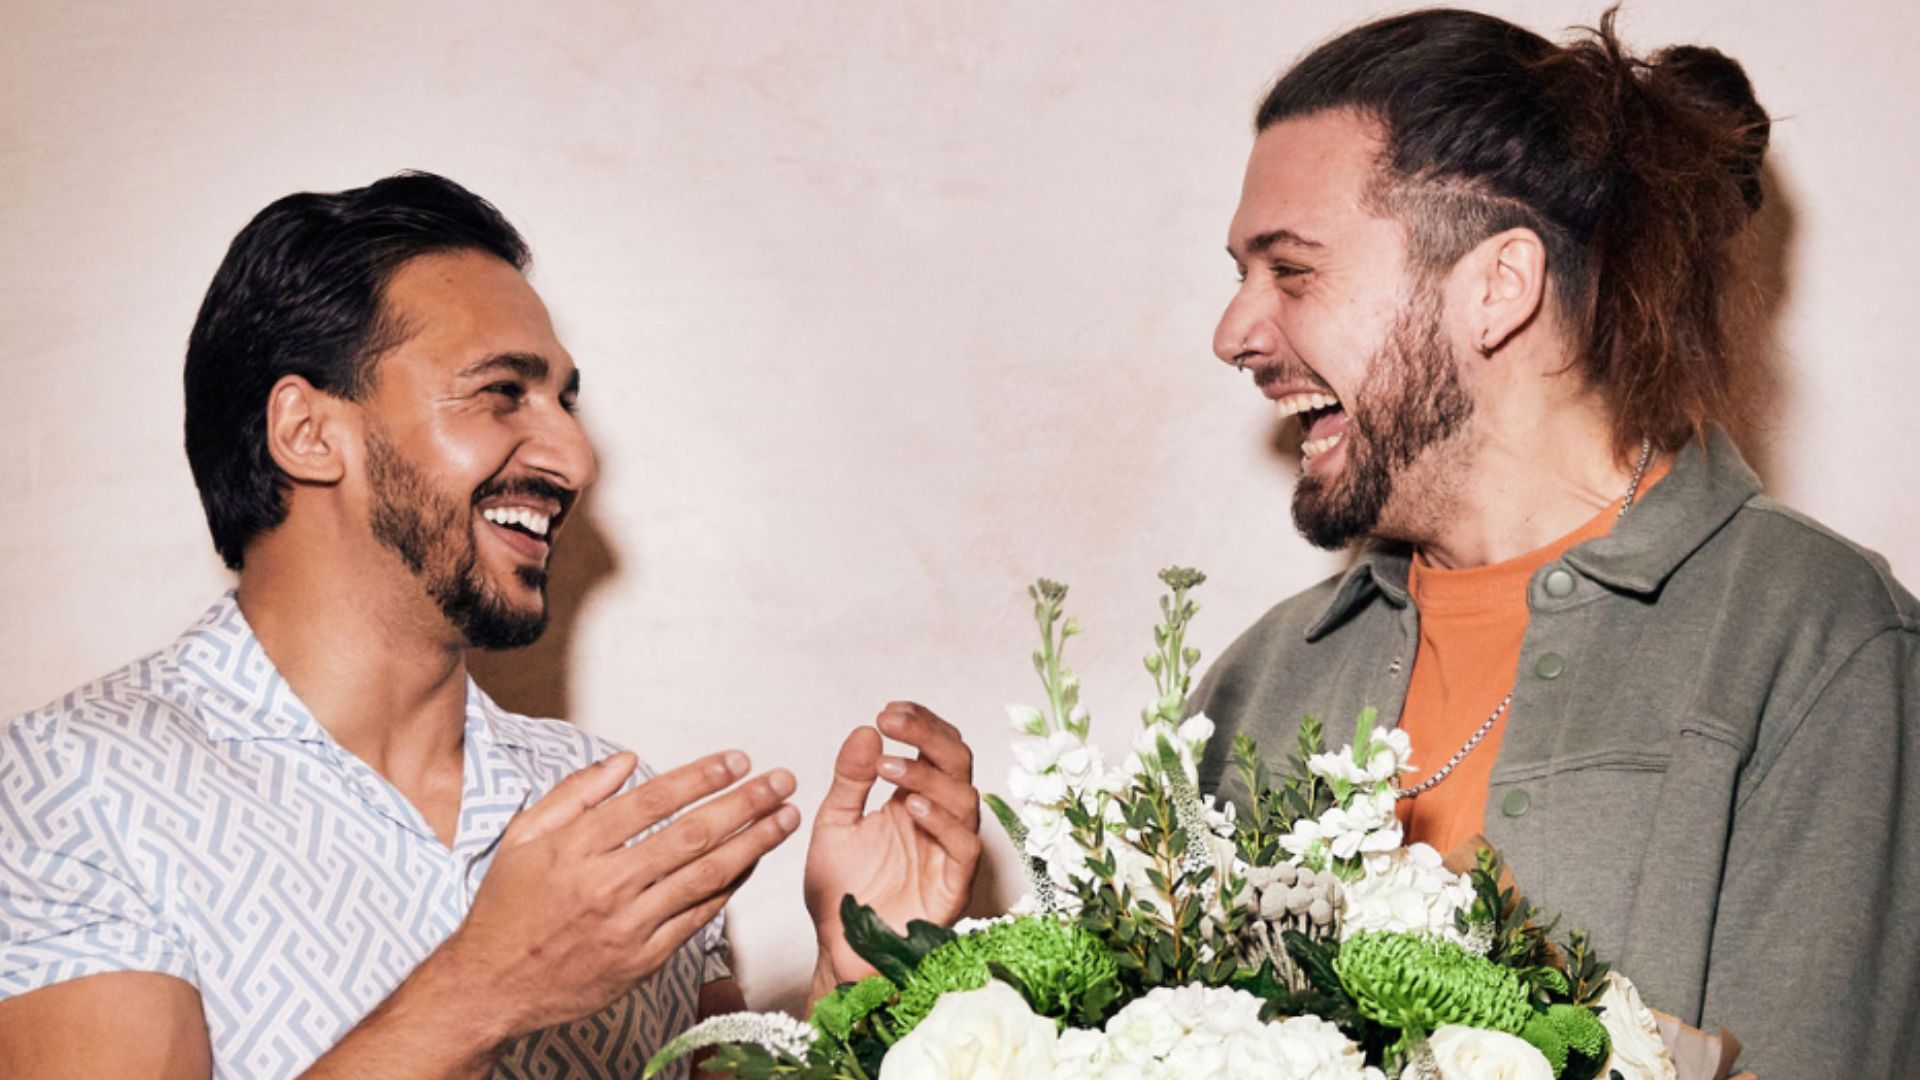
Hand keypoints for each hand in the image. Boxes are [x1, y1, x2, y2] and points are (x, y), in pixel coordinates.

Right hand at [430, 749, 799, 1041]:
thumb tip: (625, 760)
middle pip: (690, 836)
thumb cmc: (506, 909)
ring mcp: (627, 925)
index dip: (701, 777)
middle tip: (778, 782)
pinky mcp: (642, 960)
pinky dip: (729, 889)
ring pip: (703, 877)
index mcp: (576, 848)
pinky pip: (697, 918)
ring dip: (752, 844)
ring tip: (783, 819)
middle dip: (743, 804)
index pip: (653, 801)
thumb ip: (575, 794)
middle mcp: (606, 885)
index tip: (736, 760)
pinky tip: (751, 864)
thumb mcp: (523, 838)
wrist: (490, 986)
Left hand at [804, 702, 980, 987]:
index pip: (935, 747)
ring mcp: (949, 851)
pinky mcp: (954, 885)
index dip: (919, 724)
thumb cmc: (840, 891)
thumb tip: (866, 730)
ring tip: (889, 769)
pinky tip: (909, 809)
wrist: (839, 949)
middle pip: (957, 762)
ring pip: (965, 799)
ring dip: (928, 776)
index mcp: (913, 799)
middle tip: (893, 722)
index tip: (887, 711)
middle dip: (928, 736)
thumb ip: (850, 779)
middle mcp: (938, 820)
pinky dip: (941, 822)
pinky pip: (964, 846)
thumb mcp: (834, 824)